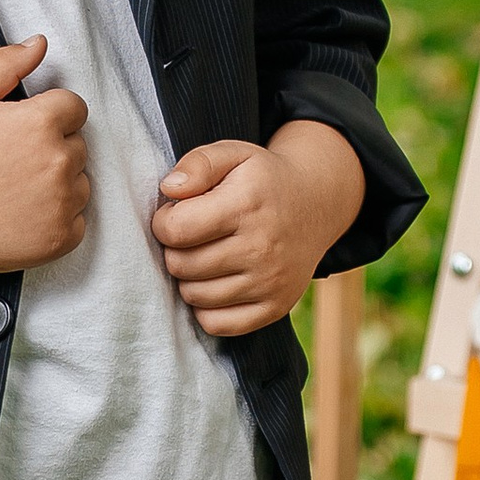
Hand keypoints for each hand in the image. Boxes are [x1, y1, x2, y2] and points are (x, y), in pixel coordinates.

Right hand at [0, 37, 89, 306]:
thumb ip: (6, 64)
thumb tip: (40, 43)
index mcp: (40, 121)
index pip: (74, 108)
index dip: (47, 116)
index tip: (19, 132)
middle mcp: (58, 161)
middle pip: (78, 145)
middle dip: (52, 149)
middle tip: (10, 163)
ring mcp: (61, 204)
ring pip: (80, 183)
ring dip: (59, 183)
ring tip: (14, 190)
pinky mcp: (58, 239)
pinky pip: (78, 221)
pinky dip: (58, 219)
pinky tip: (22, 215)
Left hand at [150, 118, 364, 334]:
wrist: (316, 205)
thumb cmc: (262, 180)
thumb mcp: (233, 154)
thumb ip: (198, 163)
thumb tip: (170, 189)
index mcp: (247, 205)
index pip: (176, 230)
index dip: (163, 222)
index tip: (175, 214)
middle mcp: (261, 247)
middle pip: (181, 265)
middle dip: (175, 249)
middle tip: (190, 236)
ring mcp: (271, 282)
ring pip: (194, 296)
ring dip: (189, 278)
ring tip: (204, 255)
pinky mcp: (275, 307)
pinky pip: (216, 324)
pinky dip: (206, 308)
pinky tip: (214, 283)